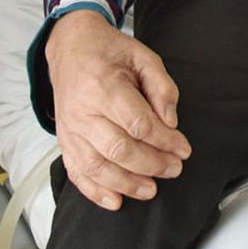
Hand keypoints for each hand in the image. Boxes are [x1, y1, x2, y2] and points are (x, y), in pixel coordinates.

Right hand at [45, 9, 188, 210]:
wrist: (71, 47)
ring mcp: (71, 129)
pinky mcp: (64, 142)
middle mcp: (84, 111)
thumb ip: (162, 87)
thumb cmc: (109, 53)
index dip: (165, 141)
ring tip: (151, 189)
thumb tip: (171, 121)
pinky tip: (116, 200)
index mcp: (105, 86)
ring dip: (127, 183)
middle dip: (151, 164)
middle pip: (119, 148)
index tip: (183, 149)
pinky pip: (77, 172)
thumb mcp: (144, 56)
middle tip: (174, 169)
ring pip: (97, 166)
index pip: (139, 123)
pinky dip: (95, 192)